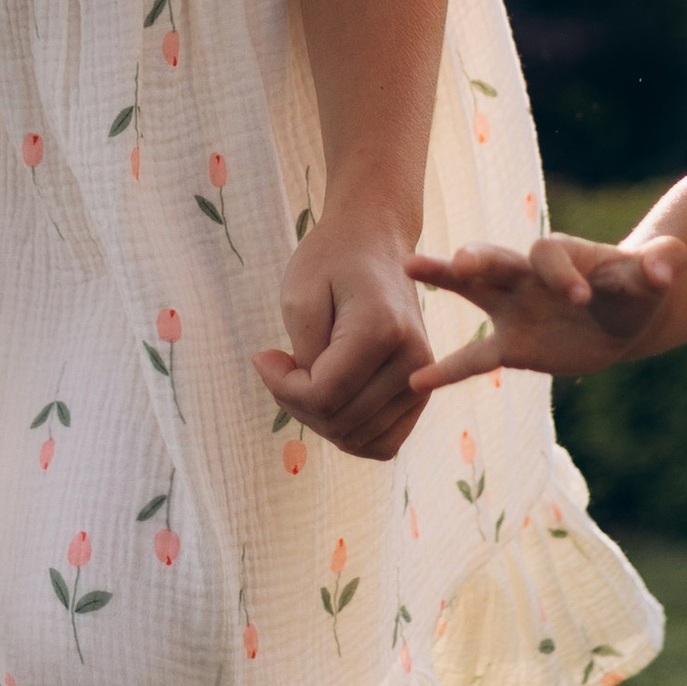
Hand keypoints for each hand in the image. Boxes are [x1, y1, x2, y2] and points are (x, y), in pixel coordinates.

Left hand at [256, 220, 432, 464]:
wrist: (376, 242)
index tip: (263, 356)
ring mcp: (423, 379)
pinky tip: (329, 399)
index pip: (324, 395)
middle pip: (339, 422)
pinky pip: (383, 444)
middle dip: (296, 402)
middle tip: (279, 365)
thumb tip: (306, 399)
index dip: (281, 387)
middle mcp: (414, 360)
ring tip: (304, 378)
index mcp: (383, 329)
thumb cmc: (332, 260)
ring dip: (319, 419)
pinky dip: (349, 433)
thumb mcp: (300, 296)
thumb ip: (302, 355)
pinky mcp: (421, 392)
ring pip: (359, 439)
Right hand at [406, 230, 684, 390]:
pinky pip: (475, 358)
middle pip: (497, 259)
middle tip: (463, 263)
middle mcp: (528, 275)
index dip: (562, 274)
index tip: (581, 297)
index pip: (550, 256)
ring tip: (410, 265)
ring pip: (473, 292)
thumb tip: (671, 263)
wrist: (624, 315)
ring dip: (445, 279)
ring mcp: (513, 308)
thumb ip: (660, 265)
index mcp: (561, 254)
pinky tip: (417, 381)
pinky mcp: (511, 346)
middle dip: (480, 259)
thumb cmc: (636, 289)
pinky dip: (448, 370)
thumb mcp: (652, 277)